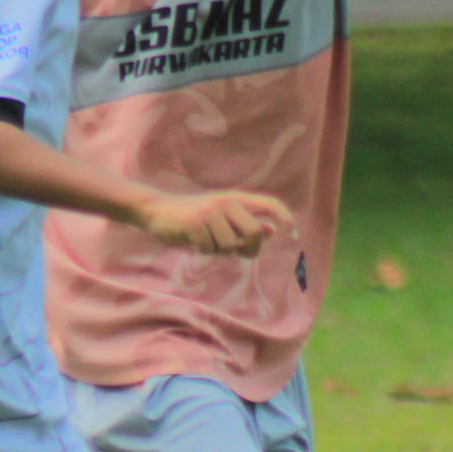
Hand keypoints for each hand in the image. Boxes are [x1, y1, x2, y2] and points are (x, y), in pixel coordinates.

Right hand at [134, 190, 294, 256]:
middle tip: (238, 253)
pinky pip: (210, 250)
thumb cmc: (193, 217)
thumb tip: (271, 231)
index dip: (286, 219)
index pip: (270, 204)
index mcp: (236, 199)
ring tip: (207, 242)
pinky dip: (204, 251)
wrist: (158, 210)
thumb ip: (246, 223)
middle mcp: (226, 201)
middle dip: (249, 250)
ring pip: (230, 246)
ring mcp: (210, 211)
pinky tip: (194, 241)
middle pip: (254, 233)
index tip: (294, 237)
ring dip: (220, 251)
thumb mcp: (222, 217)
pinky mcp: (194, 223)